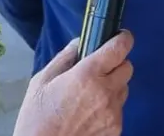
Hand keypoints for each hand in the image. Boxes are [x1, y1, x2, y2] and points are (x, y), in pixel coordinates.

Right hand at [13, 31, 133, 135]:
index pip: (120, 47)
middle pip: (127, 67)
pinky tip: (91, 114)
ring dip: (113, 87)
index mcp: (88, 74)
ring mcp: (113, 113)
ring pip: (124, 89)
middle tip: (99, 71)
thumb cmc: (36, 118)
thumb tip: (80, 42)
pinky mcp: (115, 130)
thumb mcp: (42, 81)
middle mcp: (106, 91)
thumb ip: (65, 57)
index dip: (122, 39)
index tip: (118, 37)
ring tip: (92, 96)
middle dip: (116, 64)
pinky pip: (119, 109)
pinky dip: (110, 108)